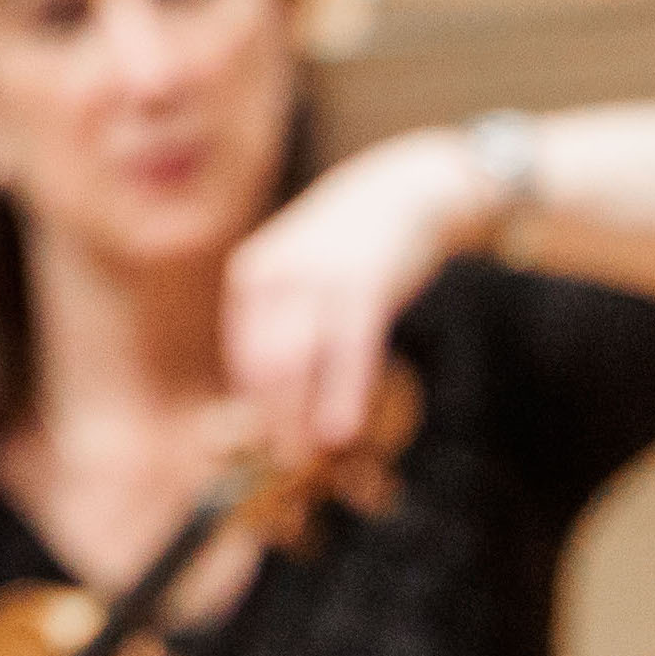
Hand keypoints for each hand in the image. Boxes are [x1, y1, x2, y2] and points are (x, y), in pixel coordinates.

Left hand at [222, 135, 479, 467]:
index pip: (244, 356)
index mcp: (252, 275)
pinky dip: (342, 394)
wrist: (410, 190)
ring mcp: (317, 280)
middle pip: (264, 366)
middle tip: (293, 465)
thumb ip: (288, 317)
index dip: (259, 408)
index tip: (275, 446)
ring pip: (296, 364)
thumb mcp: (305, 268)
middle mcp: (275, 276)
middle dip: (276, 420)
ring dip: (302, 417)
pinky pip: (347, 352)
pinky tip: (340, 429)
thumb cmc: (359, 239)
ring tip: (313, 457)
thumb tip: (282, 386)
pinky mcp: (363, 285)